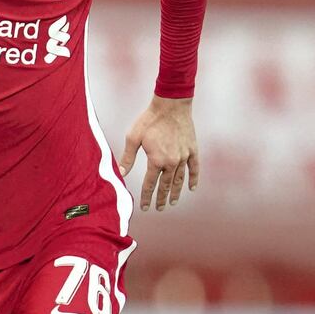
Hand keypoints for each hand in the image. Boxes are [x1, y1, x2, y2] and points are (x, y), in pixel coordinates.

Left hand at [118, 96, 199, 210]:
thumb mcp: (133, 137)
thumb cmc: (149, 120)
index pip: (150, 184)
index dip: (146, 197)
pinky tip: (192, 188)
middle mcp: (172, 162)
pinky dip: (194, 179)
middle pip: (165, 186)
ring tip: (172, 202)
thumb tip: (120, 174)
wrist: (171, 105)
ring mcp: (184, 156)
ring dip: (175, 192)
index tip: (144, 207)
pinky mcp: (192, 150)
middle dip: (161, 198)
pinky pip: (194, 168)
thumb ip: (127, 157)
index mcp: (156, 161)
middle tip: (159, 208)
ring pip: (179, 180)